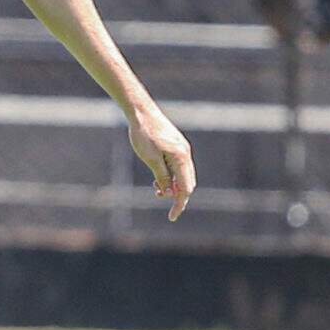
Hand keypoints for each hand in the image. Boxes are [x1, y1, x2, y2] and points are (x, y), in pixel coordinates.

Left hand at [128, 106, 195, 220]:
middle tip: (165, 205)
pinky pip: (178, 166)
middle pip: (187, 183)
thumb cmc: (144, 134)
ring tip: (156, 189)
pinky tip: (157, 179)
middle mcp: (185, 154)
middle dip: (178, 196)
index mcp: (181, 158)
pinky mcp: (176, 146)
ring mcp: (181, 149)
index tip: (172, 217)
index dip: (179, 204)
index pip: (185, 188)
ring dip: (173, 186)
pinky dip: (170, 176)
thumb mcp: (151, 159)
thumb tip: (169, 193)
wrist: (142, 112)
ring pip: (182, 175)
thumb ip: (162, 177)